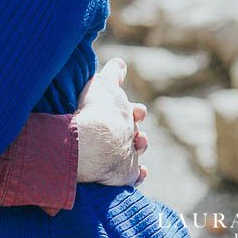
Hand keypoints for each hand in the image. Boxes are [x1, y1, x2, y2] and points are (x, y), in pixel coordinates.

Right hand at [71, 58, 148, 186]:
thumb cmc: (96, 111)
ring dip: (140, 147)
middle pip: (136, 132)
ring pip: (138, 152)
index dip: (135, 111)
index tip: (138, 111)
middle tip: (136, 130)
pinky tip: (142, 172)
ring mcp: (130, 155)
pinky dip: (139, 174)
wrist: (95, 142)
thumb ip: (113, 73)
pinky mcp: (126, 174)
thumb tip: (121, 62)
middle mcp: (131, 135)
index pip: (135, 111)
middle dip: (136, 130)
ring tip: (139, 144)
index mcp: (126, 113)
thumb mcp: (102, 85)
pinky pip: (136, 175)